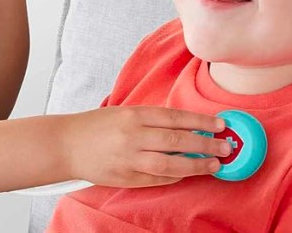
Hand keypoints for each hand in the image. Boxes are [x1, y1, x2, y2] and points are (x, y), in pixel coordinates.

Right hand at [61, 106, 230, 187]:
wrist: (65, 144)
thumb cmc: (97, 126)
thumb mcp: (123, 112)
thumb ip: (151, 119)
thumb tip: (186, 125)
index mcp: (133, 115)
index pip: (174, 117)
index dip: (200, 122)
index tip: (220, 125)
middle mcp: (133, 136)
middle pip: (177, 141)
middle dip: (205, 144)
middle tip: (226, 147)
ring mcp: (129, 159)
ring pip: (170, 165)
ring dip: (196, 165)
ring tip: (214, 164)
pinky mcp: (125, 178)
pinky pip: (157, 179)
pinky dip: (175, 177)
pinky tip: (188, 174)